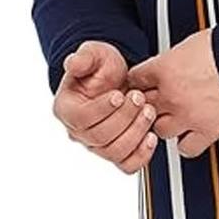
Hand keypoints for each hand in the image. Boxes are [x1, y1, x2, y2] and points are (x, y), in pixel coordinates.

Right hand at [52, 40, 159, 173]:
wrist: (118, 79)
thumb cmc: (103, 69)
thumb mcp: (94, 54)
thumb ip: (84, 58)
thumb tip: (73, 63)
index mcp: (67, 109)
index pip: (80, 118)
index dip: (101, 108)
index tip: (118, 94)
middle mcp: (79, 131)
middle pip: (99, 137)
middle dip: (124, 117)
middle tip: (138, 97)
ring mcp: (98, 145)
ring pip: (114, 152)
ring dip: (136, 132)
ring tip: (148, 111)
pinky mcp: (117, 152)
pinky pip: (127, 164)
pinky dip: (141, 155)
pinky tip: (151, 137)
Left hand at [125, 29, 218, 158]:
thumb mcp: (192, 42)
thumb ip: (173, 57)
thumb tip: (169, 62)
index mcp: (165, 69)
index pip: (135, 79)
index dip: (138, 80)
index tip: (143, 82)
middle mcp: (172, 94)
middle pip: (143, 106)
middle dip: (149, 102)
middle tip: (159, 98)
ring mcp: (188, 115)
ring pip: (159, 129)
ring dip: (165, 123)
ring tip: (175, 116)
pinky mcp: (207, 130)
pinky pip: (186, 148)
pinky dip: (186, 143)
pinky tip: (190, 134)